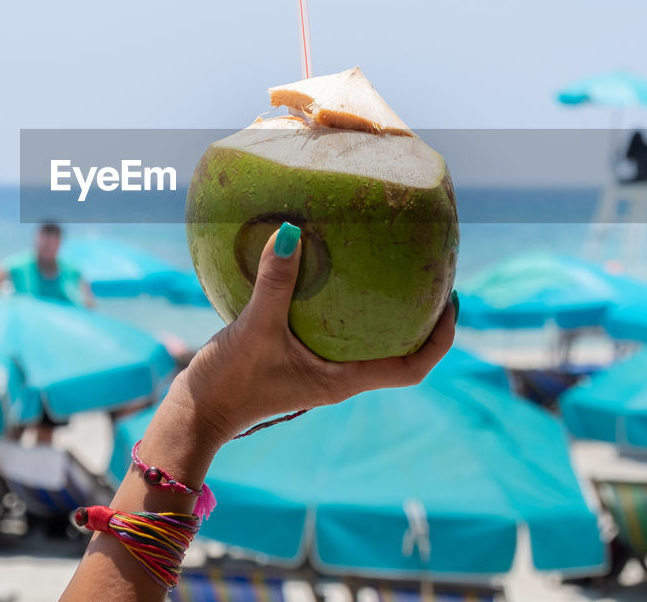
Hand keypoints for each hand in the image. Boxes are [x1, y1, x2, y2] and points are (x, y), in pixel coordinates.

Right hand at [169, 223, 456, 445]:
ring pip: (366, 345)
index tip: (452, 301)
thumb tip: (292, 231)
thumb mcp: (254, 328)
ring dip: (384, 316)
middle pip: (399, 354)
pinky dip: (343, 310)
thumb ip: (275, 282)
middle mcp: (338, 378)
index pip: (412, 368)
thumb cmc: (229, 382)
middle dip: (420, 320)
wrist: (195, 414)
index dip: (439, 339)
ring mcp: (318, 372)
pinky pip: (334, 335)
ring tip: (388, 270)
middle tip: (430, 276)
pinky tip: (327, 276)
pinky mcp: (295, 362)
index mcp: (343, 380)